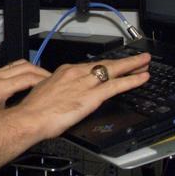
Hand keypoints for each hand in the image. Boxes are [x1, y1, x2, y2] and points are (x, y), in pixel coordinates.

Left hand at [0, 59, 51, 120]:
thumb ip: (12, 113)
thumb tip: (28, 116)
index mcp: (0, 87)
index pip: (29, 78)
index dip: (44, 81)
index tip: (54, 85)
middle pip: (26, 66)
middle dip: (42, 72)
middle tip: (53, 80)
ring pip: (19, 64)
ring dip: (33, 69)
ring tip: (43, 78)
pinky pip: (11, 67)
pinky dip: (23, 70)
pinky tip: (27, 78)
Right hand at [16, 53, 151, 140]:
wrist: (29, 118)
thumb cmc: (33, 109)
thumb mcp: (44, 92)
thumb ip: (57, 90)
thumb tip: (62, 94)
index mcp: (64, 71)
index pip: (90, 65)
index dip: (105, 64)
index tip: (113, 64)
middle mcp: (76, 73)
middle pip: (105, 64)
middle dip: (124, 61)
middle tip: (139, 58)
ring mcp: (85, 83)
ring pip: (114, 70)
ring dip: (132, 66)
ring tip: (145, 64)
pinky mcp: (92, 96)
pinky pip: (117, 85)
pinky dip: (132, 80)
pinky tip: (142, 78)